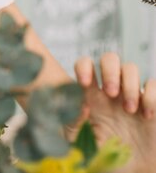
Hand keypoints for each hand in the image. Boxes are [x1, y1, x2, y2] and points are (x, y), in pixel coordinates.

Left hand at [70, 53, 155, 172]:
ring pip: (131, 68)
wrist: (127, 167)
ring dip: (129, 85)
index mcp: (90, 93)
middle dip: (109, 71)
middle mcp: (111, 89)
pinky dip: (150, 96)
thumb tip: (82, 104)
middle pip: (110, 58)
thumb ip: (73, 121)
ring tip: (129, 110)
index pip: (85, 64)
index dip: (84, 67)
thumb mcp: (79, 140)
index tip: (85, 83)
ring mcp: (132, 94)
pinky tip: (146, 116)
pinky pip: (153, 84)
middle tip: (110, 93)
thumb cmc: (99, 151)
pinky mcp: (152, 104)